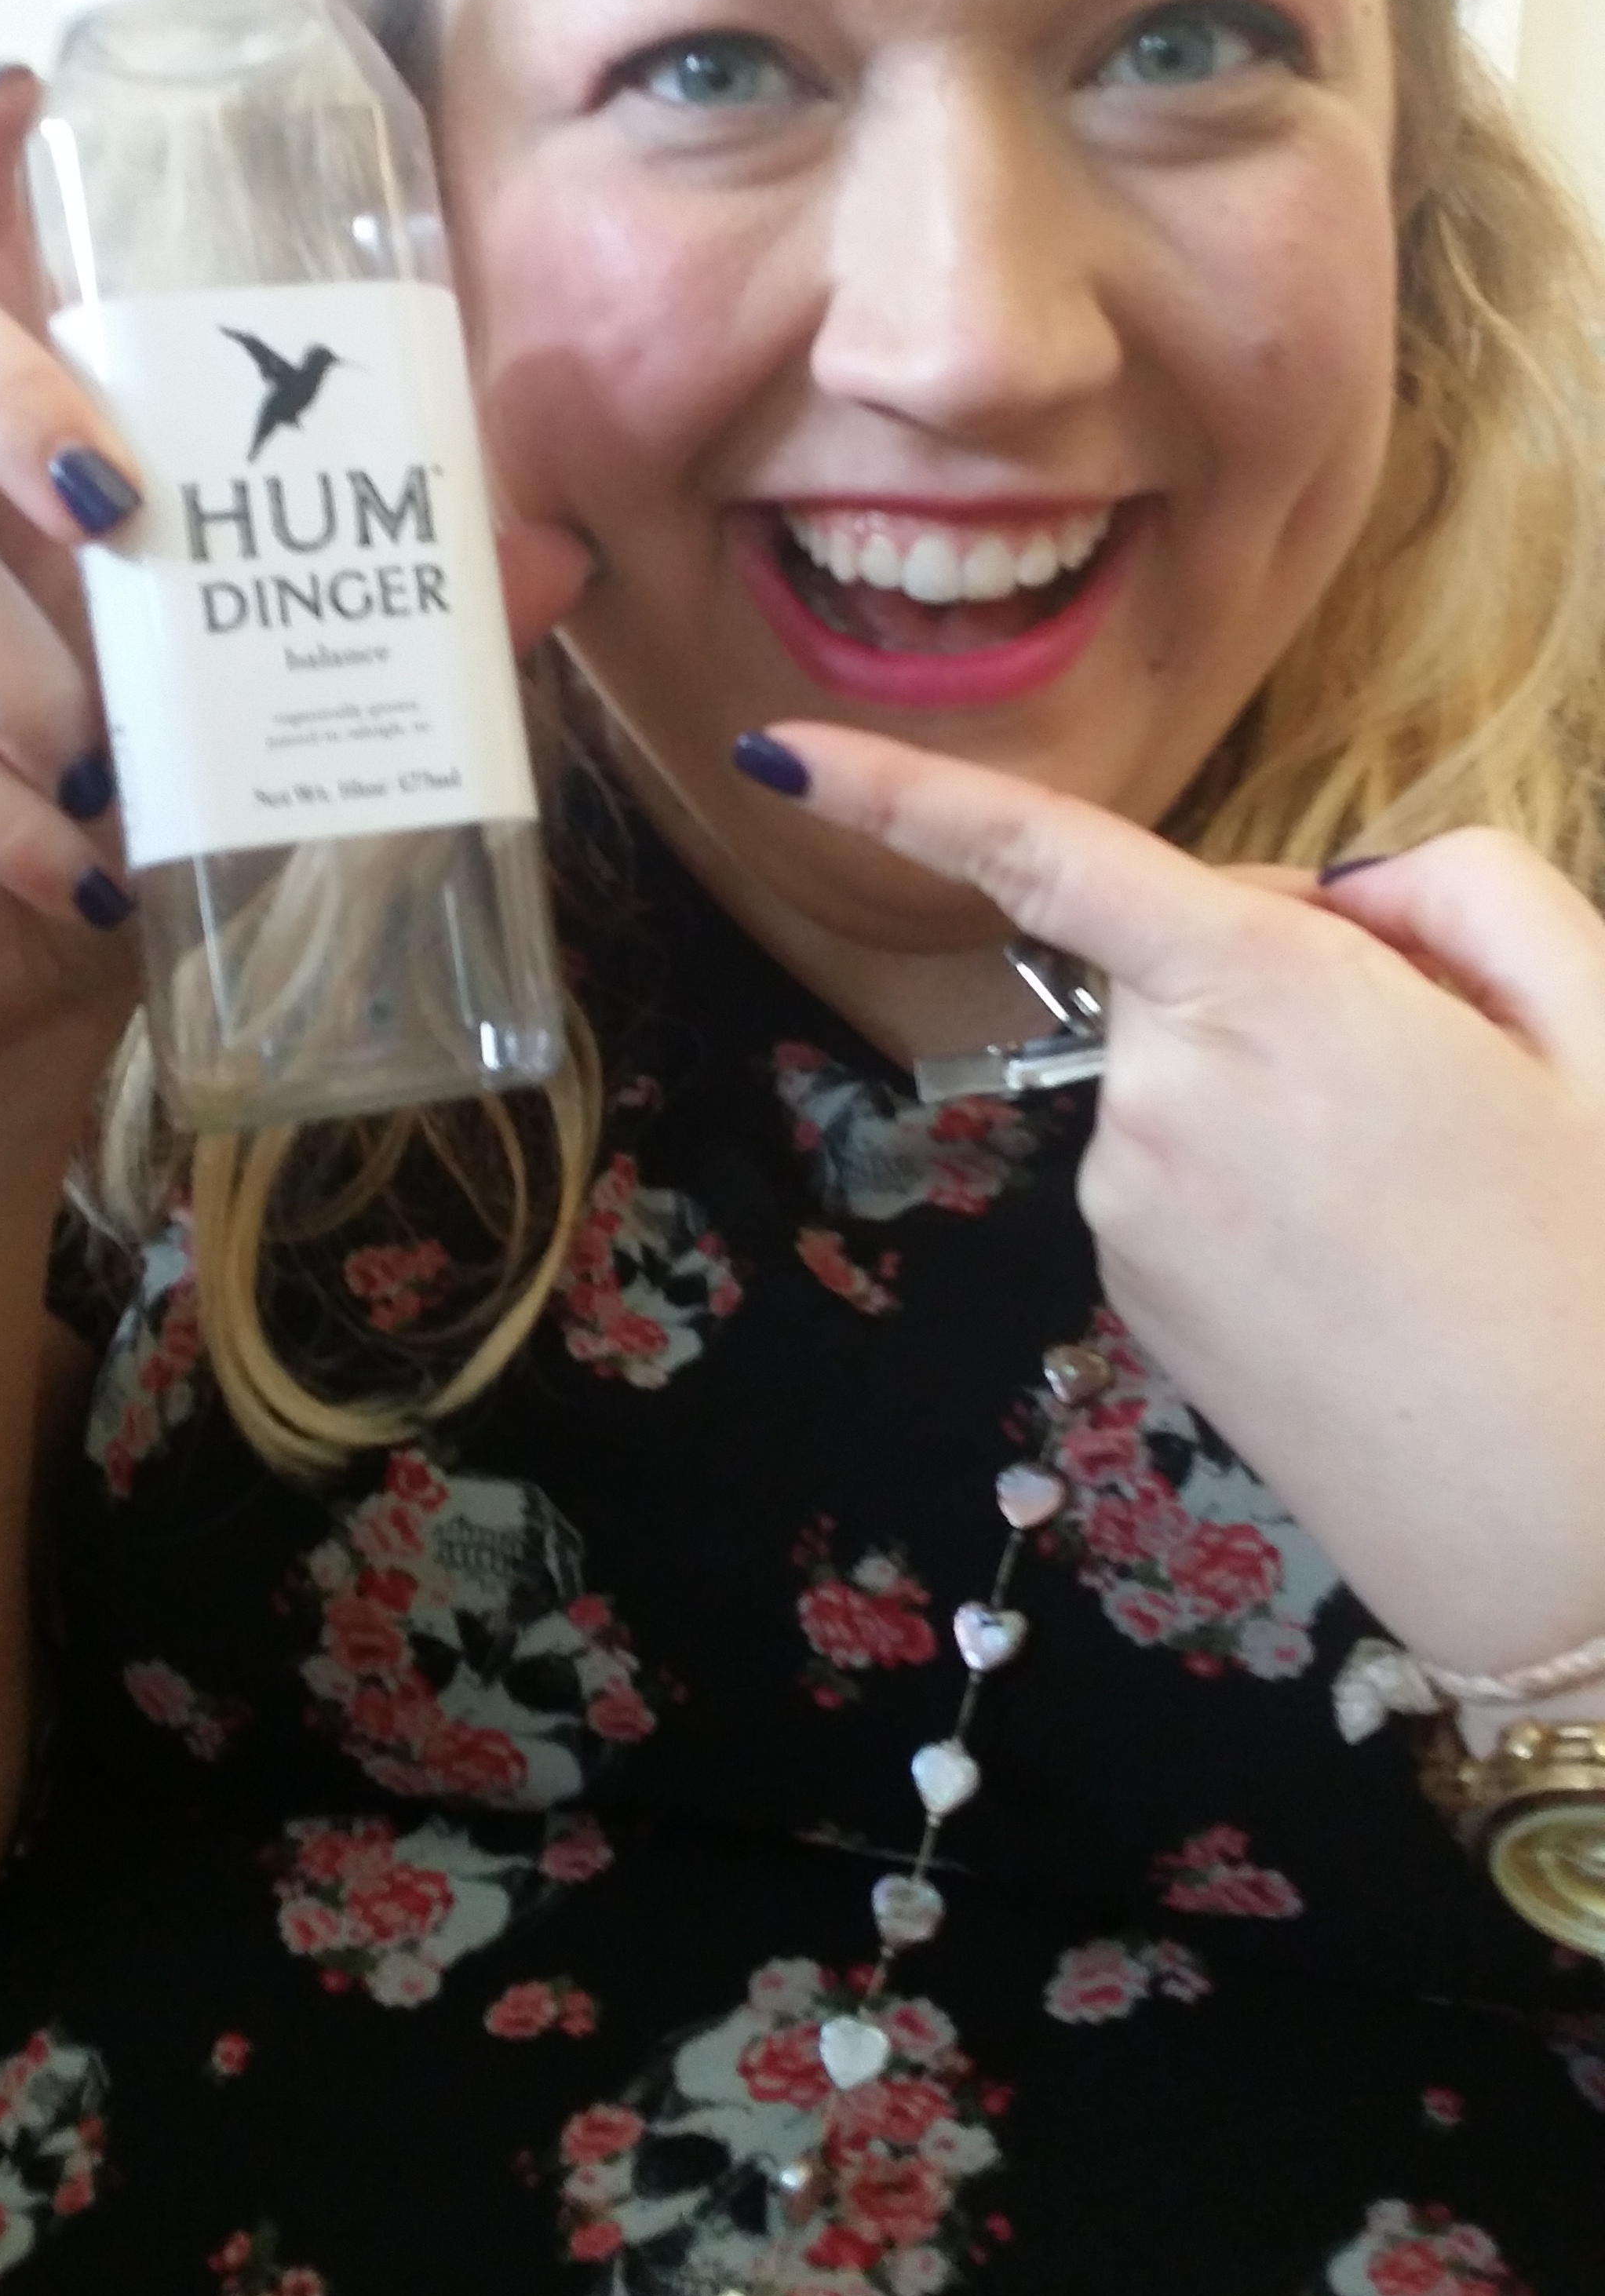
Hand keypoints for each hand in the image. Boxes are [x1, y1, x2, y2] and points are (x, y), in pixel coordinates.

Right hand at [0, 70, 592, 1094]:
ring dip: (24, 665)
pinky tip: (76, 875)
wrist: (0, 977)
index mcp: (8, 418)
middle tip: (118, 502)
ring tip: (113, 768)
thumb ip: (383, 614)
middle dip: (13, 394)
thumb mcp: (262, 694)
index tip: (17, 83)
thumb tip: (540, 557)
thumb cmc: (125, 796)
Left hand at [741, 719, 1604, 1673]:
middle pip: (1182, 964)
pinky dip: (1257, 1182)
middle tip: (1449, 1080)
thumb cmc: (1599, 1275)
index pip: (1049, 860)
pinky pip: (1181, 1174)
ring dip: (1280, 1091)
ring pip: (1188, 1074)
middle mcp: (1159, 1094)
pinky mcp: (1131, 1298)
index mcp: (1271, 994)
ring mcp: (1129, 1209)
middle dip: (1289, 977)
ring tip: (1423, 1195)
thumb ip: (1469, 891)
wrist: (1573, 1539)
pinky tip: (1367, 1263)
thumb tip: (1344, 892)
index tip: (773, 756)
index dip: (899, 794)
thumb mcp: (1601, 1034)